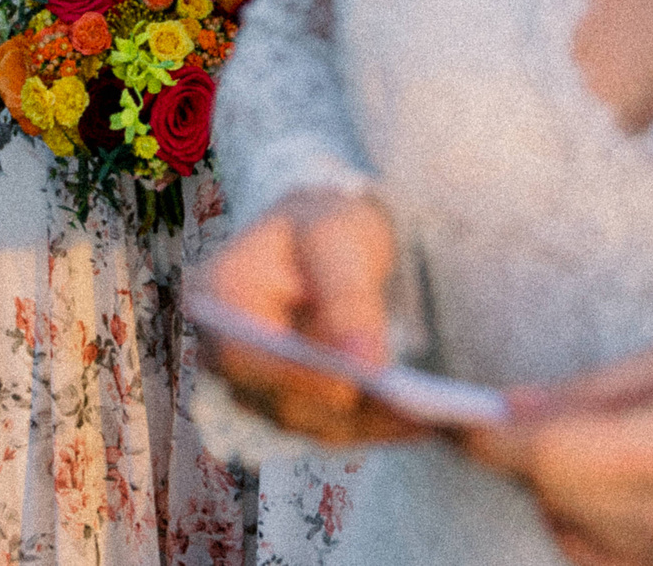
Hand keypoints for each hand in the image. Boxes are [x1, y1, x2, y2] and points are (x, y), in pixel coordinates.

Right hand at [193, 188, 422, 445]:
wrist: (325, 241)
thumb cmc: (323, 226)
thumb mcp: (335, 237)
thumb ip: (347, 296)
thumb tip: (364, 365)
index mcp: (218, 298)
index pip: (243, 355)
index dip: (294, 378)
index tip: (348, 389)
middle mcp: (226, 353)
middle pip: (280, 401)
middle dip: (347, 410)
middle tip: (415, 412)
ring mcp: (258, 386)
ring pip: (313, 423)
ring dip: (372, 424)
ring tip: (434, 418)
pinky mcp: (295, 405)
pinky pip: (336, 425)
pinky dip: (379, 424)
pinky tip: (427, 419)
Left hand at [463, 333, 652, 565]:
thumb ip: (595, 390)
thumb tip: (510, 409)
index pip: (550, 456)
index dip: (494, 440)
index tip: (461, 422)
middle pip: (558, 500)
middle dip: (531, 461)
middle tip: (527, 422)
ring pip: (582, 541)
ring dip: (565, 499)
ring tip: (596, 451)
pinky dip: (602, 532)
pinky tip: (626, 492)